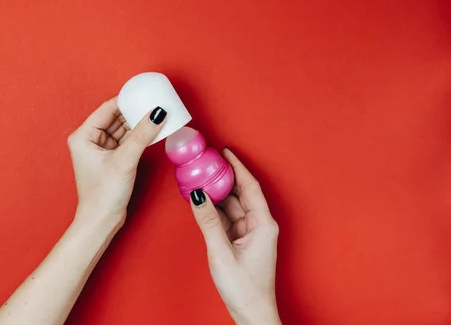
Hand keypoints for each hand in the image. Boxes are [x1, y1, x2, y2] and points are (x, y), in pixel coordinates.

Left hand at [68, 97, 166, 229]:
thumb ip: (142, 135)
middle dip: (135, 111)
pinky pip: (127, 141)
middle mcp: (89, 140)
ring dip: (138, 123)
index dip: (126, 99)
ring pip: (123, 129)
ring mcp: (101, 150)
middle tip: (155, 103)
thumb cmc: (103, 194)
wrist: (101, 221)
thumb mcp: (124, 160)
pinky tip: (152, 131)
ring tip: (157, 115)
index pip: (107, 109)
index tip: (144, 93)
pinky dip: (139, 136)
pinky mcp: (112, 159)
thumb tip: (157, 113)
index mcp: (83, 136)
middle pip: (116, 117)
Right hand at [189, 148, 280, 324]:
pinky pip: (228, 218)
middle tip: (208, 161)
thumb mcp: (222, 252)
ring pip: (233, 206)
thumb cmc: (245, 287)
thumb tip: (198, 195)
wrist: (252, 313)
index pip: (250, 186)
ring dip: (218, 193)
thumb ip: (208, 222)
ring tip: (201, 177)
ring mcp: (250, 233)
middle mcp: (259, 225)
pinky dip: (215, 209)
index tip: (226, 151)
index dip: (238, 167)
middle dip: (225, 177)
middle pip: (241, 193)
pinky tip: (203, 202)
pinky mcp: (241, 241)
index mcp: (263, 224)